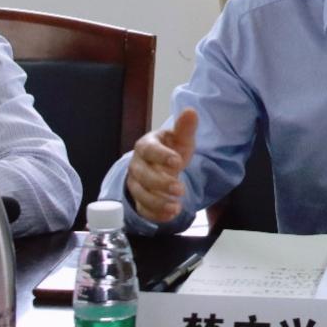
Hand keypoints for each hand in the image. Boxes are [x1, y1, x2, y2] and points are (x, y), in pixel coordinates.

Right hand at [126, 108, 197, 222]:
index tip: (178, 162)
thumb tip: (191, 111)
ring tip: (176, 206)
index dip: (162, 156)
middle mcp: (137, 165)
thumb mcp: (180, 139)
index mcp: (146, 146)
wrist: (160, 165)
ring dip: (158, 202)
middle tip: (180, 189)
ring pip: (141, 195)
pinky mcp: (139, 200)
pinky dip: (156, 214)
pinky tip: (171, 214)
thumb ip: (185, 128)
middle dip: (161, 183)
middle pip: (143, 176)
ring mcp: (136, 184)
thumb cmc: (170, 150)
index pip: (149, 150)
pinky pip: (143, 209)